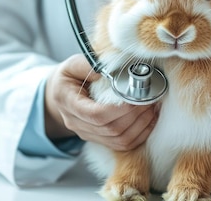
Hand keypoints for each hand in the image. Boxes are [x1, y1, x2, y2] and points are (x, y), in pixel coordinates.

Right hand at [44, 54, 158, 150]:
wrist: (58, 94)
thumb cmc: (67, 78)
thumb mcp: (72, 65)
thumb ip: (88, 65)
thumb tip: (107, 69)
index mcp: (68, 103)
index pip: (96, 114)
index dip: (119, 110)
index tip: (136, 98)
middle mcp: (76, 123)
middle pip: (110, 129)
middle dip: (135, 116)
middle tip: (150, 100)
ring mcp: (87, 134)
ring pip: (118, 140)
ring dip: (140, 126)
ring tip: (152, 109)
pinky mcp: (97, 139)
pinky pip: (121, 144)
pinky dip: (139, 135)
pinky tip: (149, 121)